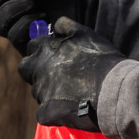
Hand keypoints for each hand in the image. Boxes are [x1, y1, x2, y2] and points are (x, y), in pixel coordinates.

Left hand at [17, 17, 126, 132]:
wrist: (114, 89)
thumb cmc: (103, 60)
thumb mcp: (87, 34)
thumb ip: (67, 27)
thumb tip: (56, 24)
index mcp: (47, 49)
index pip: (32, 46)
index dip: (42, 51)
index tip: (55, 57)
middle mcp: (39, 68)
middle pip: (25, 68)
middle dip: (35, 71)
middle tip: (54, 76)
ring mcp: (41, 91)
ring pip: (37, 91)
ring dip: (48, 92)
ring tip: (69, 95)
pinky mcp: (47, 111)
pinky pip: (42, 114)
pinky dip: (53, 113)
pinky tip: (69, 111)